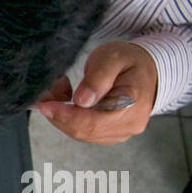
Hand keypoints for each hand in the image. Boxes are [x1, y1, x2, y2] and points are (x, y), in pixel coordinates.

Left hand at [34, 41, 157, 144]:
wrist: (146, 70)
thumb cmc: (129, 62)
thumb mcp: (112, 57)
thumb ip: (98, 78)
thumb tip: (82, 101)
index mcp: (134, 105)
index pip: (93, 121)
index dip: (65, 116)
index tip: (45, 106)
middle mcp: (129, 124)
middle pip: (84, 131)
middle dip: (59, 116)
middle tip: (45, 97)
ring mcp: (121, 133)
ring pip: (81, 133)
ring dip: (63, 118)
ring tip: (58, 95)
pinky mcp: (111, 135)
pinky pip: (85, 132)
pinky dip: (70, 120)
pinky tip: (68, 104)